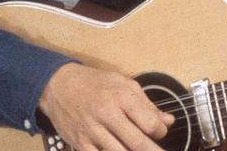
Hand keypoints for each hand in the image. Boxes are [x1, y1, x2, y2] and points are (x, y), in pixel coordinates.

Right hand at [38, 63, 174, 150]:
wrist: (58, 85)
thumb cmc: (95, 83)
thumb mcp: (124, 84)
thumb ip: (147, 105)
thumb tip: (168, 121)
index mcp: (122, 97)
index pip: (149, 123)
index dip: (160, 131)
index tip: (160, 131)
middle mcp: (107, 114)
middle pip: (137, 143)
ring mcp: (92, 131)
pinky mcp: (80, 143)